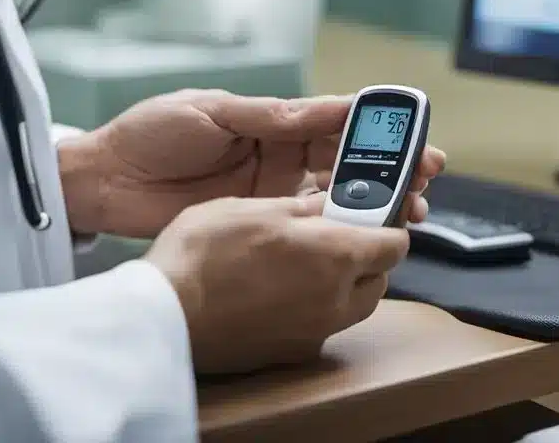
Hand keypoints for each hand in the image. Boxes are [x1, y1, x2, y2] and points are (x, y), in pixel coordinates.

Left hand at [59, 90, 445, 237]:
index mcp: (271, 120)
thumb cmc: (150, 133)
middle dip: (388, 167)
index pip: (334, 121)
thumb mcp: (211, 112)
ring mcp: (269, 192)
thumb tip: (321, 111)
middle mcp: (278, 155)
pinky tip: (363, 233)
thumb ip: (268, 117)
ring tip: (409, 209)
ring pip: (335, 196)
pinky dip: (337, 228)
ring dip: (372, 201)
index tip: (409, 133)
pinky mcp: (256, 222)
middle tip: (426, 177)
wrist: (104, 181)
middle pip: (346, 161)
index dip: (374, 127)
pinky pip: (305, 225)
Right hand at [144, 193, 408, 373]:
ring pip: (351, 306)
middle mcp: (336, 300)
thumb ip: (307, 208)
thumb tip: (334, 204)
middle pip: (377, 279)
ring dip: (343, 285)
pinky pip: (320, 327)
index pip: (395, 244)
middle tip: (337, 234)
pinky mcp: (289, 353)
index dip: (389, 225)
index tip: (374, 214)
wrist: (163, 314)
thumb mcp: (258, 207)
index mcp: (337, 256)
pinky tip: (281, 290)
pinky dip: (314, 308)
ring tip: (306, 262)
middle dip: (367, 257)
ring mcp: (314, 333)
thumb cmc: (206, 251)